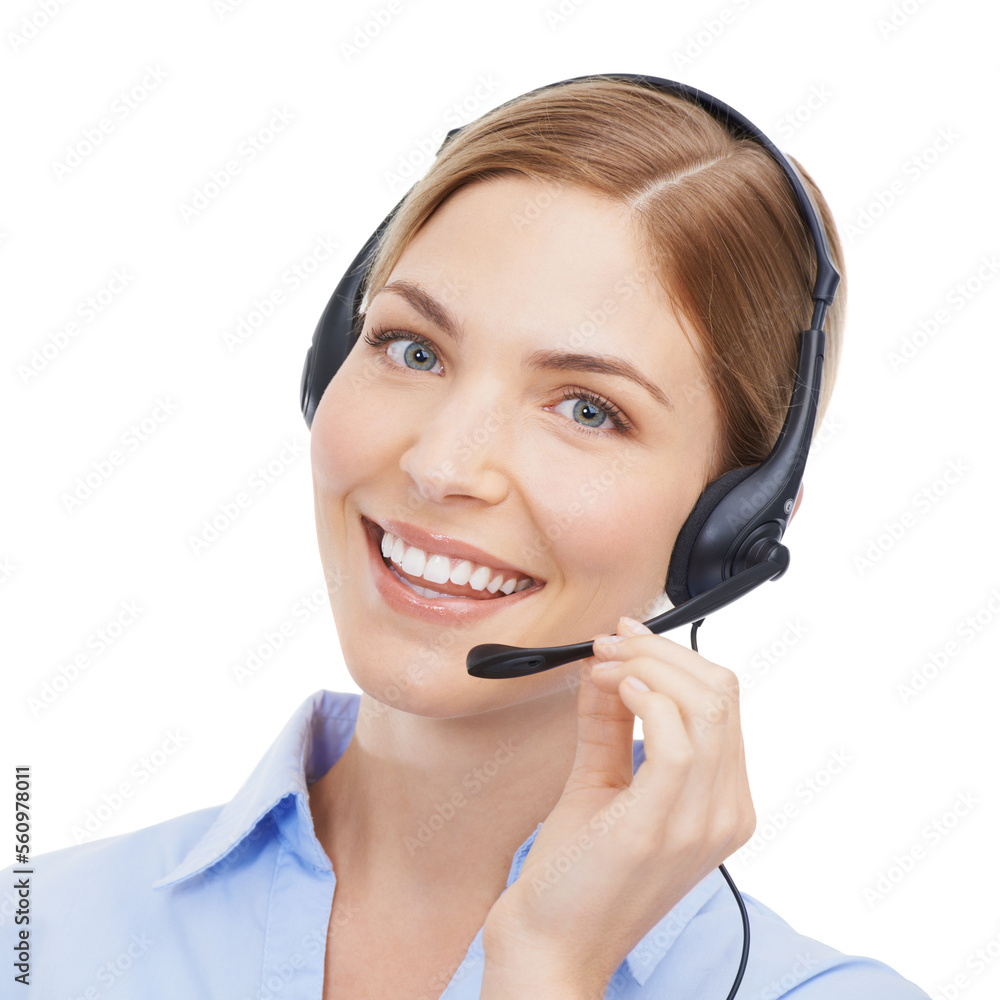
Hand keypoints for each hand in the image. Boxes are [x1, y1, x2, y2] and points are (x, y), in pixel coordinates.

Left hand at [480, 615, 755, 997]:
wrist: (552, 944)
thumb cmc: (578, 872)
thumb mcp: (604, 778)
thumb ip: (612, 722)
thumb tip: (608, 666)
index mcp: (723, 803)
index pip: (724, 702)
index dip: (675, 657)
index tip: (625, 639)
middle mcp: (726, 813)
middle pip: (722, 693)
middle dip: (661, 651)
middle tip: (610, 644)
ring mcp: (699, 823)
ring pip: (706, 705)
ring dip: (647, 666)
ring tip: (604, 665)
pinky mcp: (660, 826)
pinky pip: (677, 739)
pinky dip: (646, 698)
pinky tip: (613, 689)